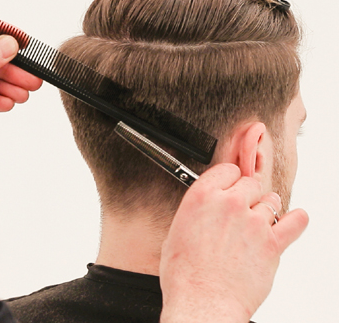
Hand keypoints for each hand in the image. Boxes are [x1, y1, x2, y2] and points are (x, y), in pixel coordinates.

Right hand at [159, 163, 308, 322]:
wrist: (202, 303)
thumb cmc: (185, 274)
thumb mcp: (177, 232)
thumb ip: (197, 212)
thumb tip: (207, 210)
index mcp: (203, 196)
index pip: (226, 170)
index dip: (229, 178)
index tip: (230, 185)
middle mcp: (229, 203)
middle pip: (250, 182)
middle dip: (246, 193)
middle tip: (240, 209)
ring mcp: (253, 222)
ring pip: (271, 200)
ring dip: (265, 207)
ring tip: (258, 221)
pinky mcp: (271, 243)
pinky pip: (294, 223)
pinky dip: (296, 220)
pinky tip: (294, 220)